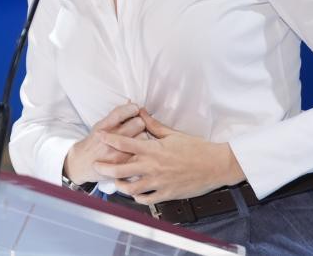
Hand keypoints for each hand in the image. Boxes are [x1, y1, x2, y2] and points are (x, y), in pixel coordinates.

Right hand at [63, 103, 146, 184]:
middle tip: (136, 125)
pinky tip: (137, 147)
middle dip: (139, 121)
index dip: (132, 108)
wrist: (82, 164)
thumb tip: (130, 102)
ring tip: (136, 137)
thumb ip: (115, 115)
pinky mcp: (124, 164)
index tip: (135, 109)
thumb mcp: (99, 126)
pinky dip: (141, 147)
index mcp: (102, 128)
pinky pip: (141, 150)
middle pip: (137, 123)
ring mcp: (117, 153)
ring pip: (143, 137)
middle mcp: (109, 140)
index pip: (121, 113)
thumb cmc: (93, 142)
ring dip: (142, 135)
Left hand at [92, 108, 245, 203]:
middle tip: (96, 166)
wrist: (215, 165)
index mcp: (154, 150)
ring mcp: (158, 183)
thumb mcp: (173, 134)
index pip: (125, 143)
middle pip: (120, 170)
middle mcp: (153, 167)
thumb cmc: (196, 149)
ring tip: (115, 182)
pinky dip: (137, 197)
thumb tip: (141, 112)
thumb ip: (153, 125)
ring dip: (119, 185)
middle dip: (104, 168)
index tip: (99, 136)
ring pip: (130, 188)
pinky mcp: (166, 194)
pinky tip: (135, 193)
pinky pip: (145, 199)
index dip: (109, 139)